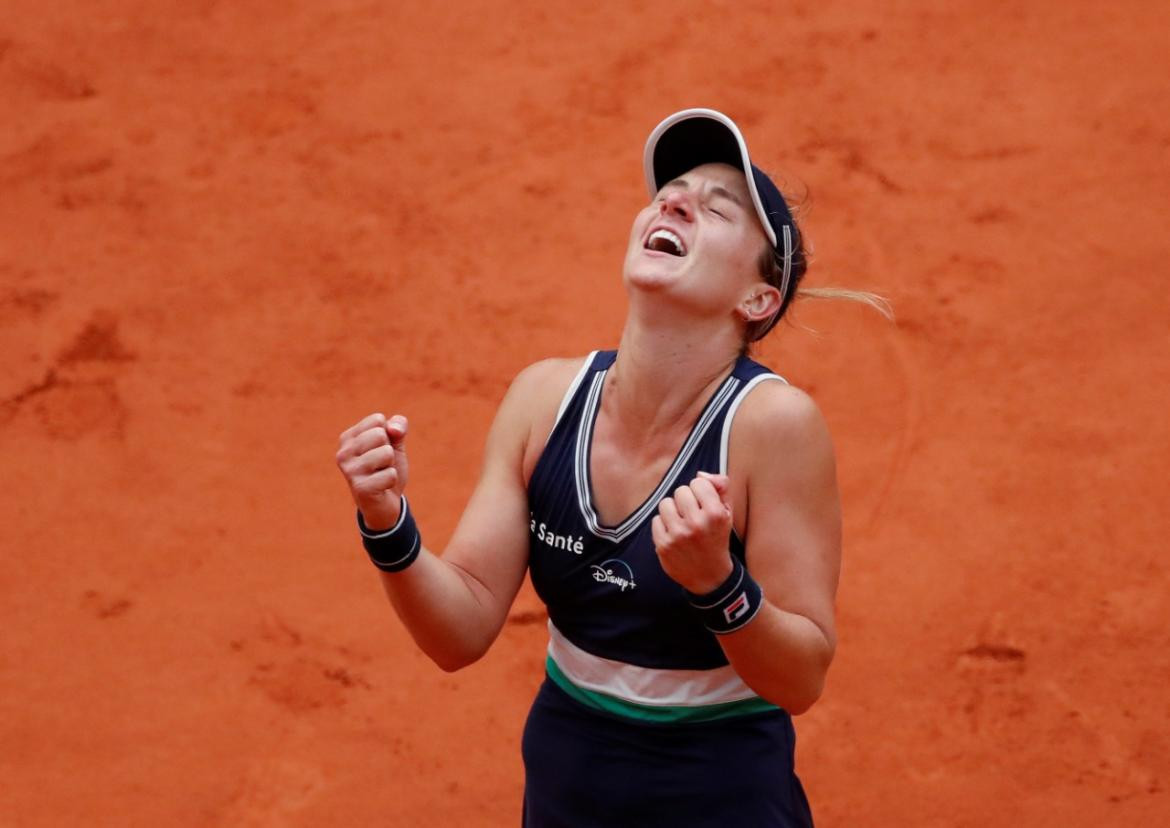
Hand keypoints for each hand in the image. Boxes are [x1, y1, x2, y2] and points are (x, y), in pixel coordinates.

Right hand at [336, 412, 409, 530]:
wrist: (386, 503)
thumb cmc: (387, 468)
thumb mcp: (395, 443)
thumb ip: (397, 427)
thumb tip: (393, 429)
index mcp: (348, 438)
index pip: (377, 420)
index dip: (389, 435)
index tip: (380, 450)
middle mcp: (343, 453)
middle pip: (381, 434)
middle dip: (389, 450)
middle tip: (381, 465)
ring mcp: (349, 471)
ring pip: (386, 453)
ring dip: (391, 465)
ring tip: (380, 475)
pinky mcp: (359, 488)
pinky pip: (390, 474)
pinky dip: (392, 480)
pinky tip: (382, 487)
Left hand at [651, 471, 734, 593]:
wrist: (710, 576)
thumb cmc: (716, 538)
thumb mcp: (727, 513)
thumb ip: (720, 486)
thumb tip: (700, 474)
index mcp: (716, 514)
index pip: (698, 482)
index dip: (701, 491)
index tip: (704, 505)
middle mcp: (697, 523)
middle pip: (680, 491)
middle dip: (686, 500)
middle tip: (693, 515)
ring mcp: (678, 535)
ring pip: (666, 503)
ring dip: (673, 511)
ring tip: (682, 523)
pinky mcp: (663, 545)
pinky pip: (656, 520)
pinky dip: (663, 525)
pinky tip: (674, 535)